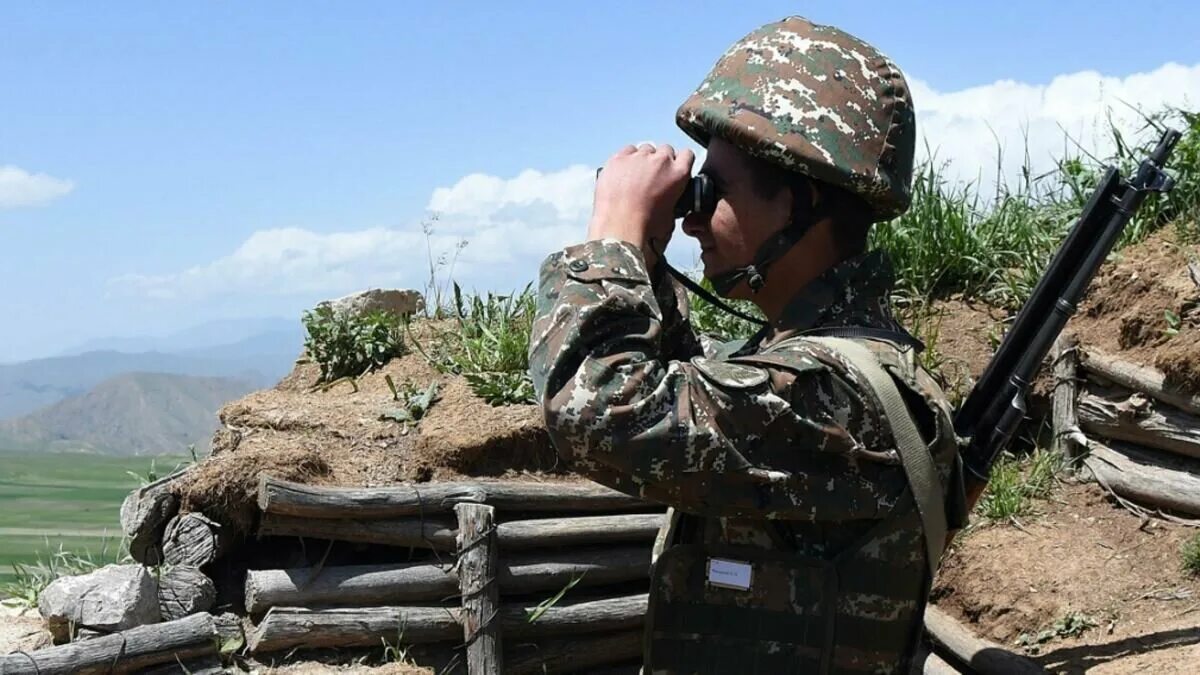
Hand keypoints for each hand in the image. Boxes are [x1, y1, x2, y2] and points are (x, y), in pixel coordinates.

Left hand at [588, 143, 694, 269]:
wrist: (620, 230)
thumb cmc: (645, 229)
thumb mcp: (671, 217)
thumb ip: (673, 201)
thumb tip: (666, 201)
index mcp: (678, 174)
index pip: (687, 155)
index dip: (680, 162)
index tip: (674, 168)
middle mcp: (660, 161)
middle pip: (665, 150)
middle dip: (660, 161)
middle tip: (653, 177)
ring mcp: (638, 158)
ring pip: (644, 149)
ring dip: (643, 159)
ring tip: (635, 177)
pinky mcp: (618, 159)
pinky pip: (626, 151)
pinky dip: (626, 160)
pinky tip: (622, 174)